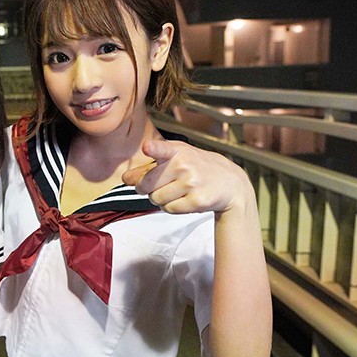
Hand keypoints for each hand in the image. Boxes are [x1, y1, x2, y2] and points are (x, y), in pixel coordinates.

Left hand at [121, 139, 249, 214]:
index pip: (164, 149)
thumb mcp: (175, 159)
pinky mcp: (197, 200)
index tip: (147, 147)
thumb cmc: (196, 168)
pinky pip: (168, 209)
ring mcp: (192, 183)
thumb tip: (126, 178)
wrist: (230, 183)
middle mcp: (185, 165)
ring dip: (161, 199)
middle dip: (148, 189)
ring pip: (156, 199)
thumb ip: (148, 167)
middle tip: (162, 185)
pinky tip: (184, 199)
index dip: (154, 148)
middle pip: (147, 185)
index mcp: (177, 151)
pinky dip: (171, 207)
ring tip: (177, 191)